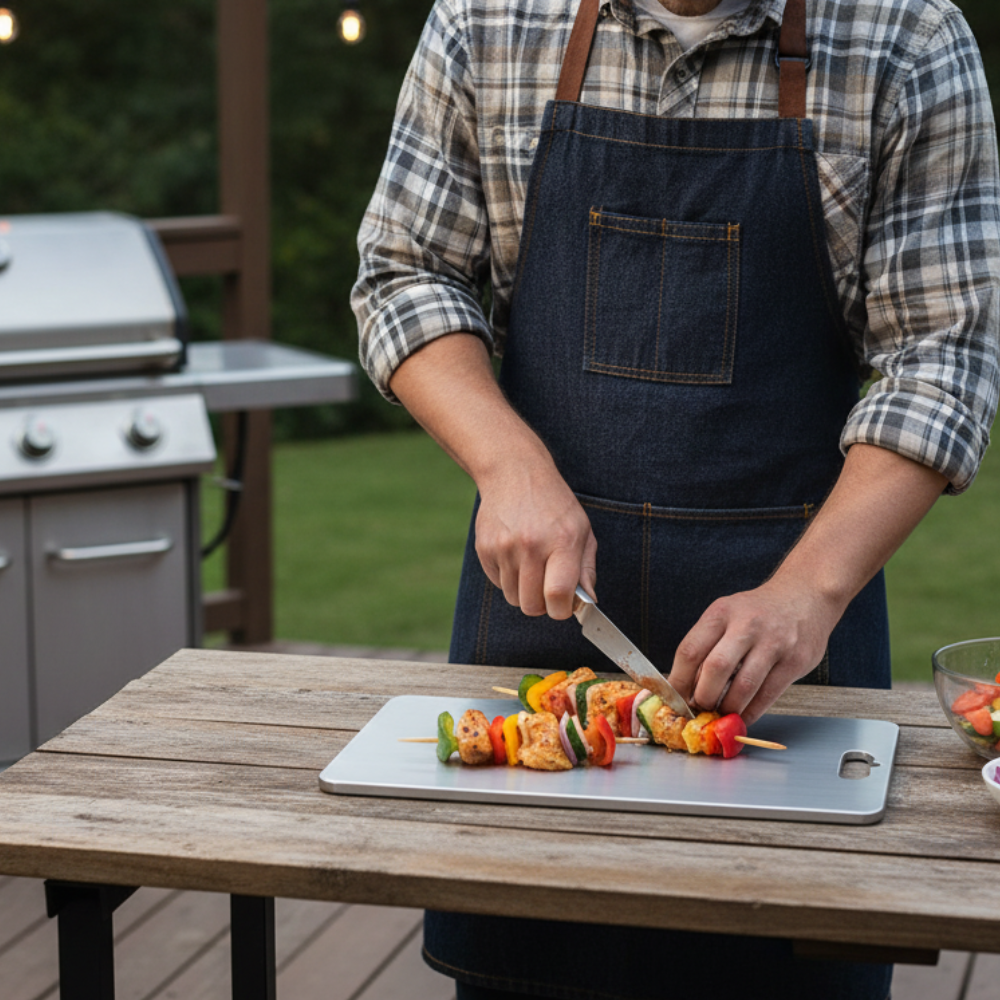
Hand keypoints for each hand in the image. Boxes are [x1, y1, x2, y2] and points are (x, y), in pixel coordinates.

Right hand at [475, 457, 596, 619]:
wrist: (515, 473)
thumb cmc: (554, 504)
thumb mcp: (582, 529)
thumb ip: (587, 568)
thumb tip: (589, 600)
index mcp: (562, 541)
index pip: (558, 595)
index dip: (562, 610)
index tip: (563, 605)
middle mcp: (531, 546)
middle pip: (531, 605)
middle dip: (542, 605)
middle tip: (547, 588)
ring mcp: (504, 547)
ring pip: (513, 598)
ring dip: (524, 591)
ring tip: (531, 566)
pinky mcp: (485, 548)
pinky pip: (497, 583)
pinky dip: (508, 578)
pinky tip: (515, 555)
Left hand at [668, 578, 841, 725]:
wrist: (803, 596)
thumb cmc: (757, 612)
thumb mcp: (727, 615)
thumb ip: (707, 645)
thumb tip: (686, 687)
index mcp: (721, 612)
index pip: (690, 650)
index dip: (678, 681)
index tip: (675, 699)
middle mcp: (747, 625)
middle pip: (716, 668)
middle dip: (704, 697)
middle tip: (701, 709)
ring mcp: (774, 642)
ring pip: (744, 686)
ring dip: (728, 708)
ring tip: (721, 714)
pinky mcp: (795, 660)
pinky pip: (768, 694)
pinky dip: (752, 712)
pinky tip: (743, 716)